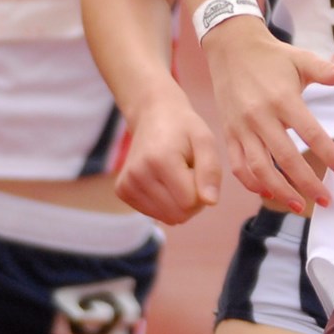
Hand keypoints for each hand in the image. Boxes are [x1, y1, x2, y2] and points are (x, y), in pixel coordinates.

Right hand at [114, 85, 222, 224]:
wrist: (153, 115)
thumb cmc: (184, 129)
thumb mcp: (205, 141)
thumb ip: (211, 171)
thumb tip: (210, 202)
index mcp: (160, 160)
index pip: (191, 202)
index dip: (203, 190)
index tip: (199, 169)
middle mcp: (138, 174)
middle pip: (179, 214)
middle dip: (193, 200)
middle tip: (191, 173)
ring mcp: (126, 184)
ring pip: (168, 218)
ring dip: (180, 202)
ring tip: (178, 176)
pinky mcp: (122, 191)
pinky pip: (155, 214)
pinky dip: (166, 203)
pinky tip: (165, 181)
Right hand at [204, 21, 333, 212]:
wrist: (230, 48)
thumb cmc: (271, 56)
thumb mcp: (301, 58)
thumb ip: (327, 69)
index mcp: (282, 98)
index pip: (310, 133)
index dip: (330, 154)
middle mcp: (259, 116)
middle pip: (285, 158)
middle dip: (308, 183)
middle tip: (328, 200)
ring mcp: (241, 127)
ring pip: (259, 168)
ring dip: (280, 191)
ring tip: (300, 205)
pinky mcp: (228, 133)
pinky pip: (238, 165)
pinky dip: (252, 183)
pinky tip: (269, 192)